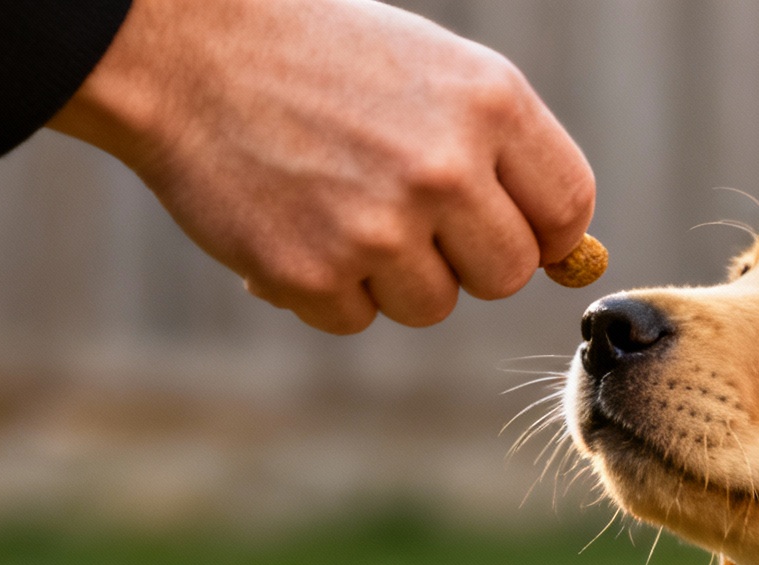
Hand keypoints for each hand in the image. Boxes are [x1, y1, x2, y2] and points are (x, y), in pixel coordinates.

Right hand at [49, 0, 594, 333]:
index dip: (539, 229)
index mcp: (490, 103)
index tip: (499, 221)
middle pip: (506, 275)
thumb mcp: (434, 72)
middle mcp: (445, 168)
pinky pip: (355, 319)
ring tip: (341, 204)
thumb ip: (505, 153)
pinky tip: (296, 222)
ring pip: (431, 305)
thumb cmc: (322, 59)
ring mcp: (378, 227)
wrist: (187, 51)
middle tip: (409, 214)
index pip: (567, 211)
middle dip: (465, 259)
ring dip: (393, 276)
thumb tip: (571, 259)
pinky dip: (328, 288)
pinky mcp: (313, 273)